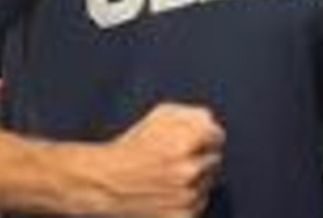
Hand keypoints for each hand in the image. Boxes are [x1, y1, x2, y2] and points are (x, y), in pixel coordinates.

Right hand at [95, 103, 224, 217]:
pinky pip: (199, 205)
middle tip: (173, 161)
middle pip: (215, 160)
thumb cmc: (131, 146)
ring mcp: (187, 196)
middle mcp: (190, 170)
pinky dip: (187, 201)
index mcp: (187, 141)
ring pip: (208, 183)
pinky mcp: (183, 217)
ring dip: (195, 180)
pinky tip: (167, 194)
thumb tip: (212, 123)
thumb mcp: (160, 115)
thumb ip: (194, 114)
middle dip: (199, 158)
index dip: (203, 137)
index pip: (218, 136)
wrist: (104, 182)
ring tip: (168, 178)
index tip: (190, 142)